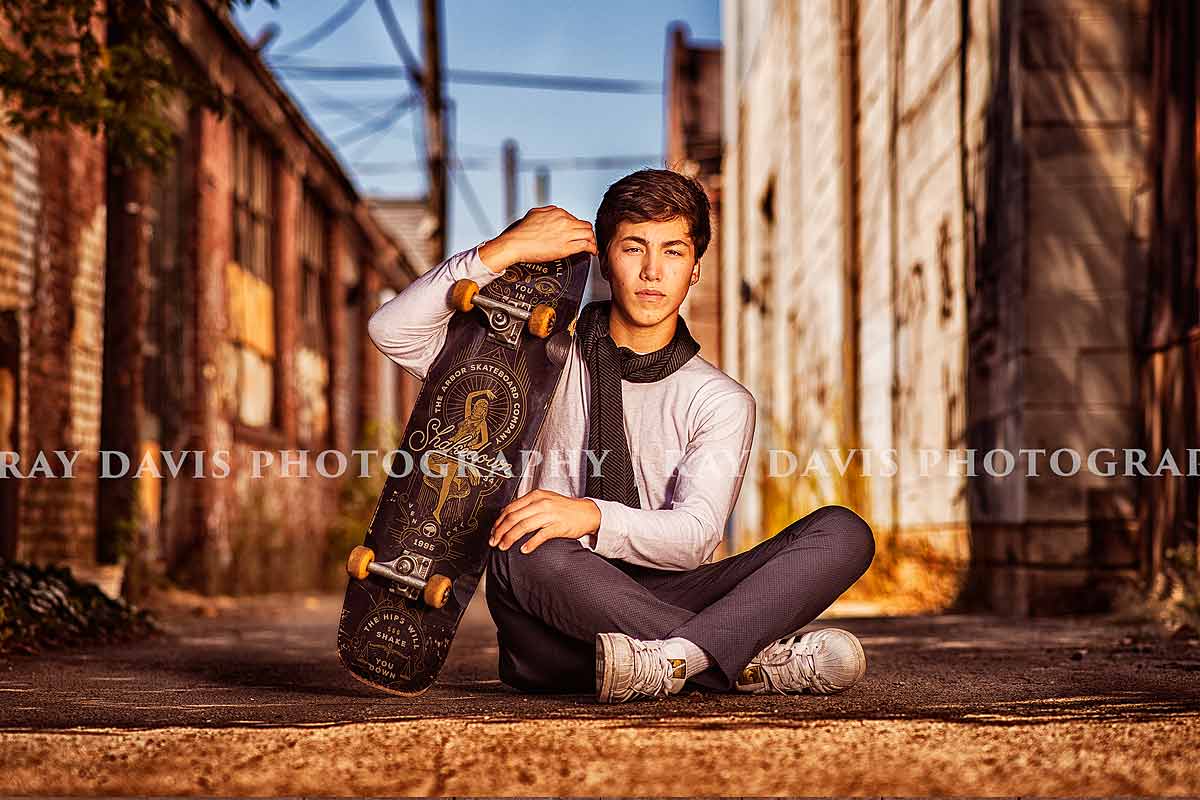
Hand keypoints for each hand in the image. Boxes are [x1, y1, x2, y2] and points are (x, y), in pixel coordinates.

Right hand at [478, 206, 598, 272]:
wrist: (515, 244)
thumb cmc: (521, 232)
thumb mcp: (534, 213)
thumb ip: (547, 211)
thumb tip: (553, 213)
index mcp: (557, 212)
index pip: (575, 218)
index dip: (577, 228)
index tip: (576, 233)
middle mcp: (563, 221)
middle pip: (585, 225)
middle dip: (588, 233)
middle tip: (588, 240)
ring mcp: (565, 233)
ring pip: (589, 234)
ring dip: (592, 240)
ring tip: (591, 246)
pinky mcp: (565, 247)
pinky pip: (585, 245)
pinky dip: (592, 248)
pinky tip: (592, 252)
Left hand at [489, 489, 600, 553]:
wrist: (586, 512)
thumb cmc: (565, 508)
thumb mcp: (545, 500)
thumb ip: (527, 505)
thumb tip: (507, 515)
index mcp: (535, 495)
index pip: (510, 508)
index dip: (499, 521)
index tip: (493, 531)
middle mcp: (541, 503)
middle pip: (513, 518)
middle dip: (500, 531)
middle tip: (494, 541)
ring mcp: (549, 514)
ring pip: (523, 526)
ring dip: (510, 538)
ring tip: (504, 546)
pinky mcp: (558, 526)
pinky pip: (540, 535)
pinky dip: (530, 543)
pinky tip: (524, 549)